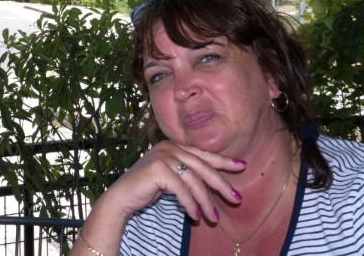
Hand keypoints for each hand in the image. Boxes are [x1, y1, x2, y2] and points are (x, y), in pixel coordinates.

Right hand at [101, 140, 246, 222]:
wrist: (122, 197)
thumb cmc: (147, 189)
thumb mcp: (171, 178)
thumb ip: (187, 173)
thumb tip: (215, 182)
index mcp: (174, 145)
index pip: (203, 155)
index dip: (223, 161)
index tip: (242, 166)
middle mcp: (169, 147)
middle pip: (203, 167)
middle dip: (221, 184)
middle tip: (236, 199)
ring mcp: (163, 156)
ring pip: (194, 181)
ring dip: (206, 202)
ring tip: (214, 218)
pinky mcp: (158, 169)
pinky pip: (182, 190)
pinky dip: (190, 204)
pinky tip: (196, 216)